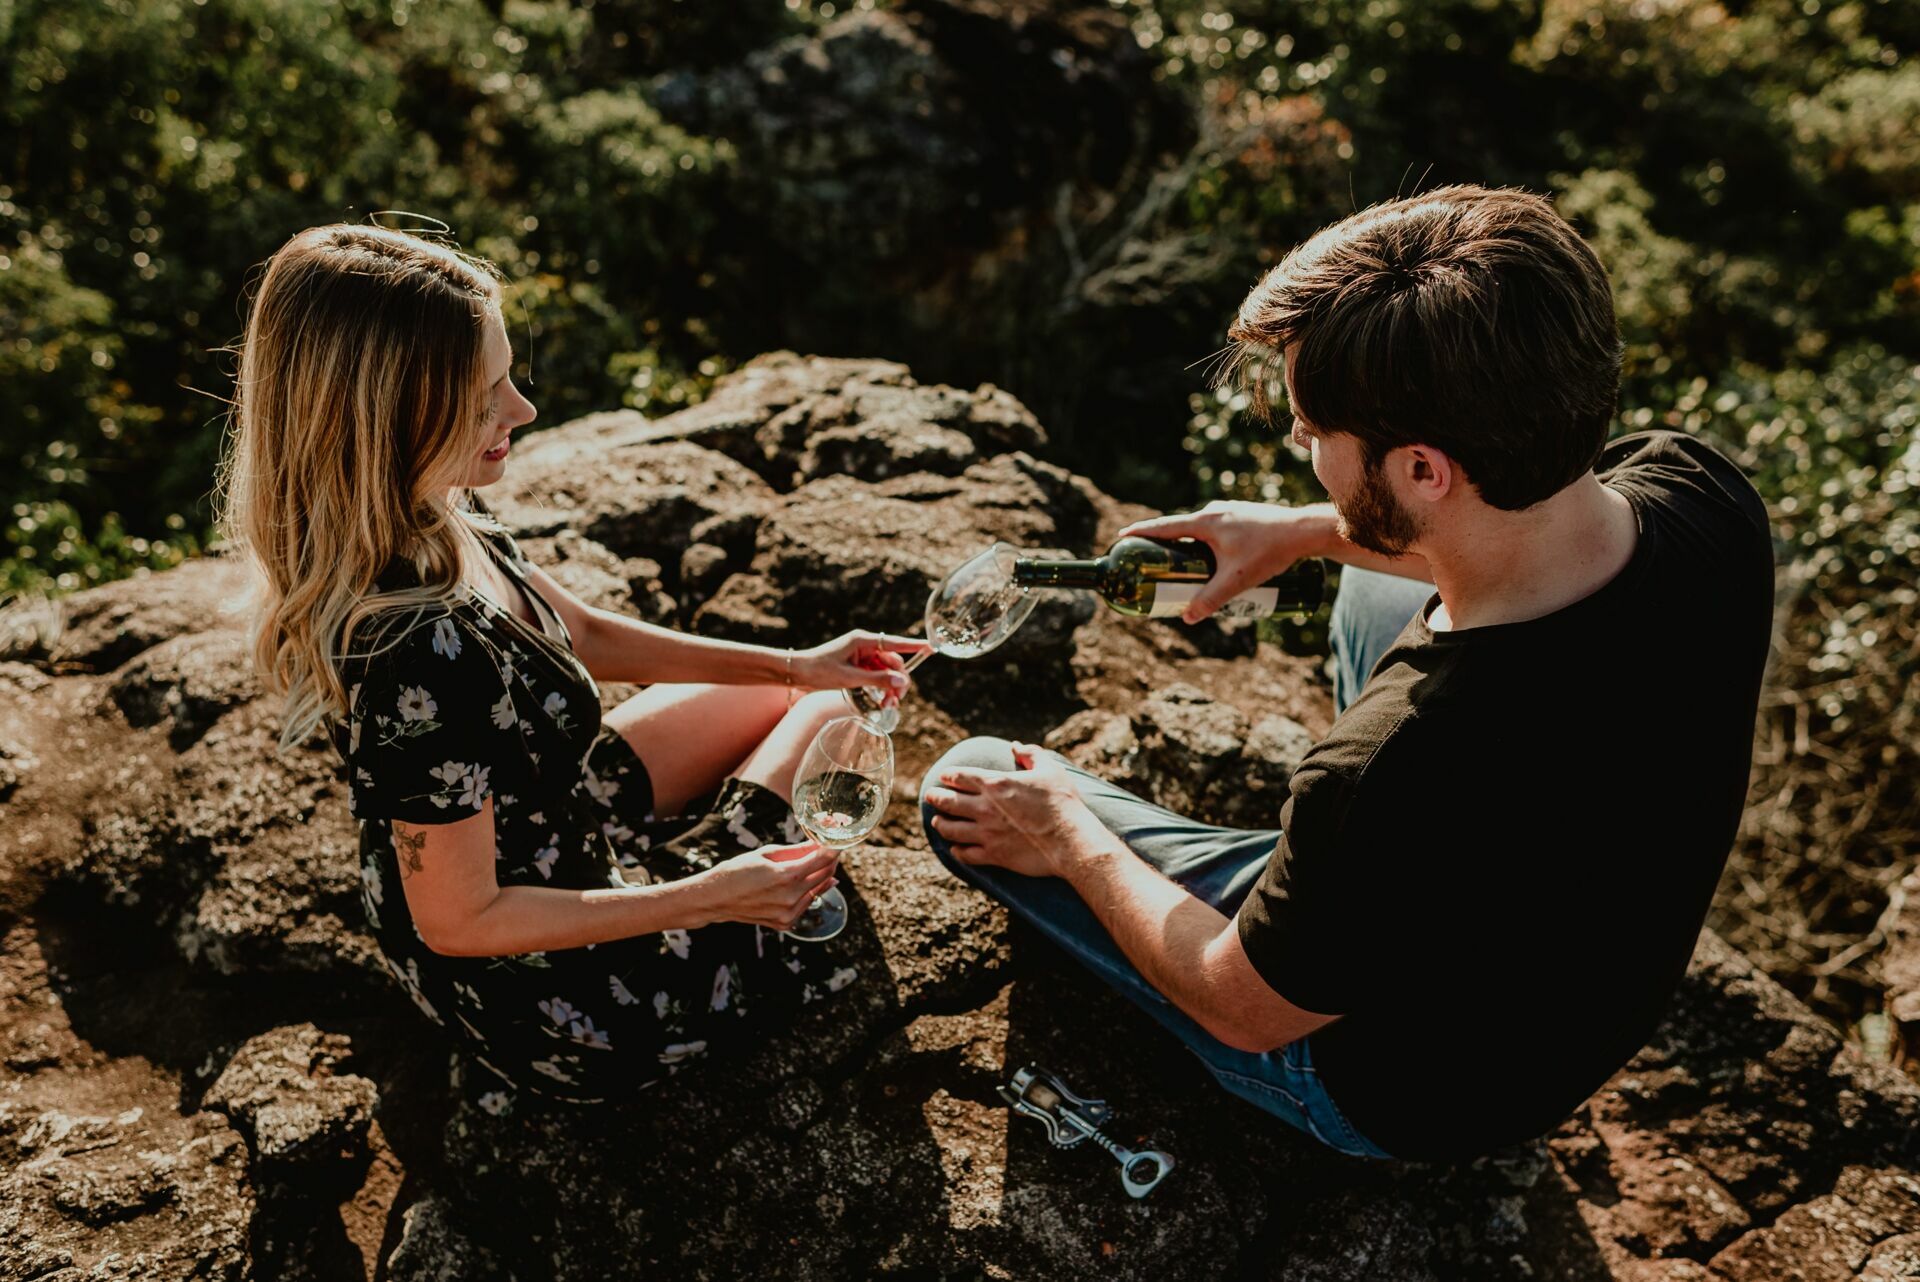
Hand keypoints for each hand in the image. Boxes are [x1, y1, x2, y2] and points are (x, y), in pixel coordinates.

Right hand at [689, 842, 838, 930]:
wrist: (716, 898)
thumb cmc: (738, 870)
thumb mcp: (766, 853)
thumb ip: (796, 850)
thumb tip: (819, 843)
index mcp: (786, 876)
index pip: (824, 859)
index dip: (834, 847)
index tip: (838, 840)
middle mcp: (791, 897)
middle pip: (826, 875)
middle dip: (830, 860)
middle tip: (827, 850)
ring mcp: (789, 913)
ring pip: (819, 890)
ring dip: (821, 876)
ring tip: (811, 865)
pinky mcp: (785, 923)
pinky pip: (806, 904)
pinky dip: (807, 892)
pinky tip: (798, 884)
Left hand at [793, 630, 931, 708]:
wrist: (797, 673)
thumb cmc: (819, 671)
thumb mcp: (849, 677)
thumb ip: (877, 679)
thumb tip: (902, 681)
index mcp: (863, 641)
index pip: (895, 642)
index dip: (915, 646)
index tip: (932, 647)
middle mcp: (865, 646)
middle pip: (893, 662)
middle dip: (897, 681)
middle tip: (896, 701)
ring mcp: (862, 656)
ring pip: (886, 671)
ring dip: (889, 688)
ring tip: (887, 706)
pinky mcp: (857, 665)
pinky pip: (876, 675)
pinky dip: (880, 688)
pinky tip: (880, 701)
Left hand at [922, 743, 1110, 878]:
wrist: (1071, 840)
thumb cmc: (1062, 802)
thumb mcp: (1050, 769)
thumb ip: (1030, 754)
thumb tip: (1016, 746)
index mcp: (995, 784)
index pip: (959, 777)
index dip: (948, 776)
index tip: (944, 777)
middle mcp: (984, 808)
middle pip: (947, 801)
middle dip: (935, 797)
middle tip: (930, 796)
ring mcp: (986, 833)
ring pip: (950, 829)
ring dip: (941, 824)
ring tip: (937, 822)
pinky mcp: (993, 855)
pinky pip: (964, 854)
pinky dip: (956, 851)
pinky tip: (955, 849)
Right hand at [1118, 500, 1328, 622]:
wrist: (1305, 531)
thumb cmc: (1270, 552)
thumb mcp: (1237, 580)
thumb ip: (1210, 600)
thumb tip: (1187, 618)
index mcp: (1205, 522)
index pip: (1163, 527)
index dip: (1140, 533)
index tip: (1122, 537)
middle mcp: (1213, 513)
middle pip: (1179, 530)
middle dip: (1163, 546)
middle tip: (1151, 563)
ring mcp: (1229, 513)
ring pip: (1199, 532)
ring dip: (1188, 547)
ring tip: (1183, 568)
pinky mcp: (1242, 518)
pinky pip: (1214, 532)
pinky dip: (1205, 544)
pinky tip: (1213, 561)